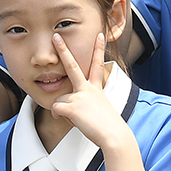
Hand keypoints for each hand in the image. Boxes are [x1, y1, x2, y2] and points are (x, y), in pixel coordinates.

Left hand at [49, 32, 133, 150]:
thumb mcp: (99, 111)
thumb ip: (85, 106)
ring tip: (78, 120)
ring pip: (59, 100)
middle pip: (72, 65)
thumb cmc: (108, 127)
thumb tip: (69, 110)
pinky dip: (59, 117)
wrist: (114, 135)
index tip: (100, 35)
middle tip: (56, 36)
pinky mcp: (73, 106)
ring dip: (64, 112)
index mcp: (96, 89)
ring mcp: (80, 96)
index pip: (97, 65)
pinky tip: (71, 121)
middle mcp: (87, 89)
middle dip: (63, 50)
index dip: (98, 49)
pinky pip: (56, 109)